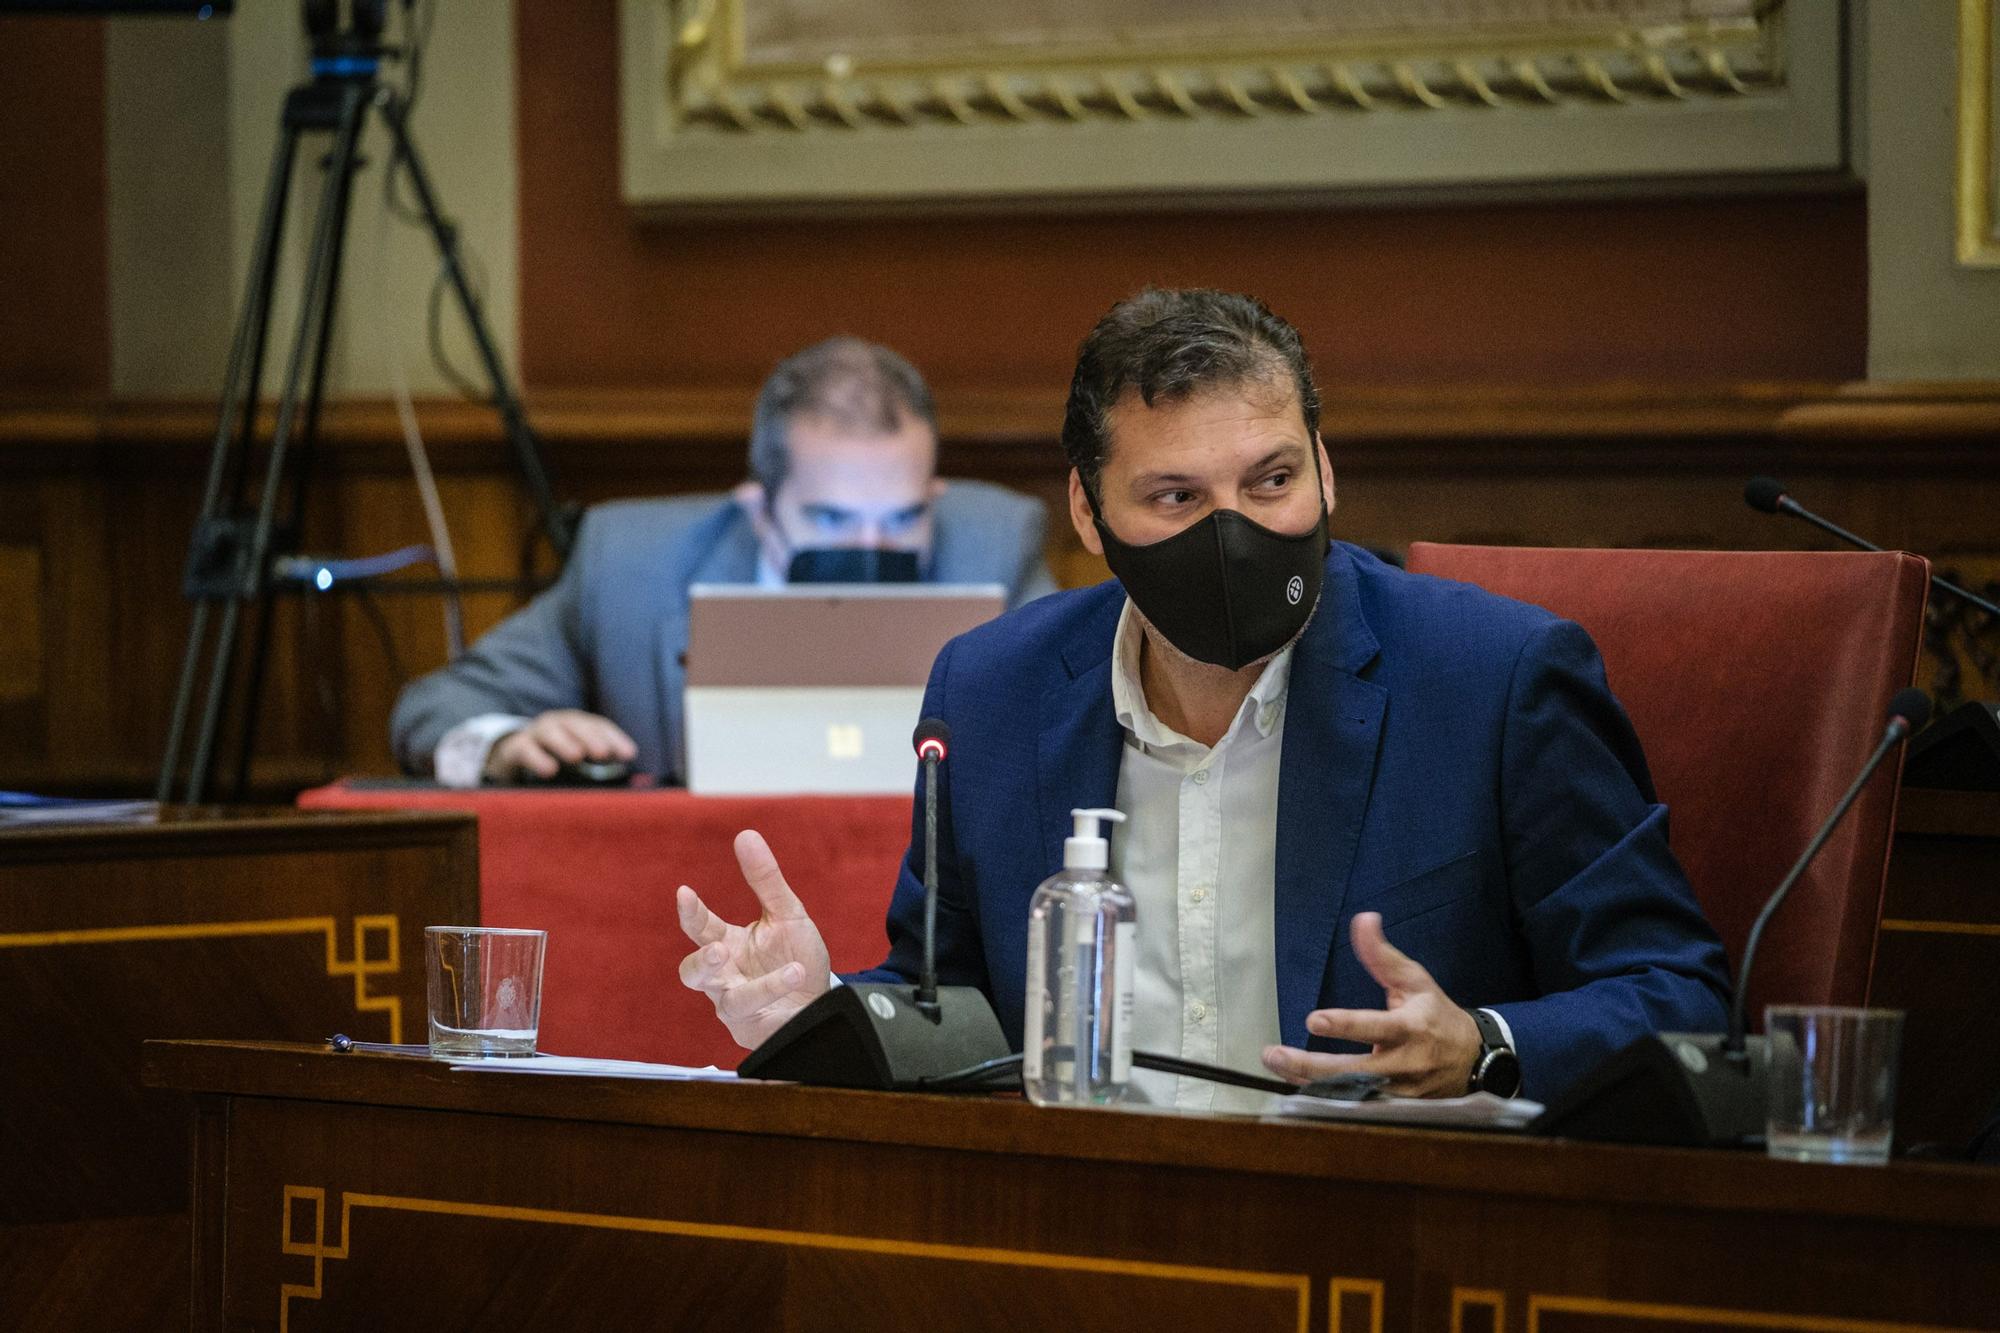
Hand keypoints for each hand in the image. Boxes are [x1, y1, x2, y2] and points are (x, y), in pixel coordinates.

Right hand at [486, 709, 636, 780]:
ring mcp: (535, 733)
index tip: (629, 755)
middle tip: (603, 753)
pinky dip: (537, 758)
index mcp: (576, 724)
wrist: (511, 755)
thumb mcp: (576, 759)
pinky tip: (549, 771)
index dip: (615, 738)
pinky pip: (525, 749)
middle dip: (591, 737)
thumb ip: (598, 767)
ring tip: (577, 756)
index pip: (598, 726)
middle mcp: (557, 723)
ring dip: (564, 742)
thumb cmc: (553, 757)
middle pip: (576, 725)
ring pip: (550, 732)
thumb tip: (630, 784)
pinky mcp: (515, 747)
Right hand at [676, 829, 831, 1048]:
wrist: (821, 1001)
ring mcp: (735, 1005)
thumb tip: (745, 834)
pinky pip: (754, 1012)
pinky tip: (797, 974)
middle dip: (702, 962)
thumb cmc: (797, 958)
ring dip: (752, 985)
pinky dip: (774, 990)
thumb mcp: (787, 914)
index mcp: (727, 944)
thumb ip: (765, 880)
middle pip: (692, 973)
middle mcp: (724, 977)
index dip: (690, 912)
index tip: (685, 893)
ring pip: (724, 1000)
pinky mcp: (751, 1028)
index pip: (699, 927)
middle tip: (717, 948)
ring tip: (783, 967)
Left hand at [1260, 911, 1482, 1097]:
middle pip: (1354, 1070)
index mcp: (1410, 1028)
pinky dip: (1325, 1099)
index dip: (1345, 1025)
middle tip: (1274, 1054)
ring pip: (1350, 1094)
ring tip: (1277, 1067)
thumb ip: (1382, 955)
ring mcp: (1399, 1092)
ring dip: (1309, 1083)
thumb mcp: (1414, 980)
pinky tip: (1296, 1087)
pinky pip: (1356, 1107)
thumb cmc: (1436, 1014)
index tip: (1314, 1020)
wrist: (1472, 1059)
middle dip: (1310, 1065)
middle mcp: (1404, 1064)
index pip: (1375, 1027)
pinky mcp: (1394, 1109)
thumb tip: (1363, 919)